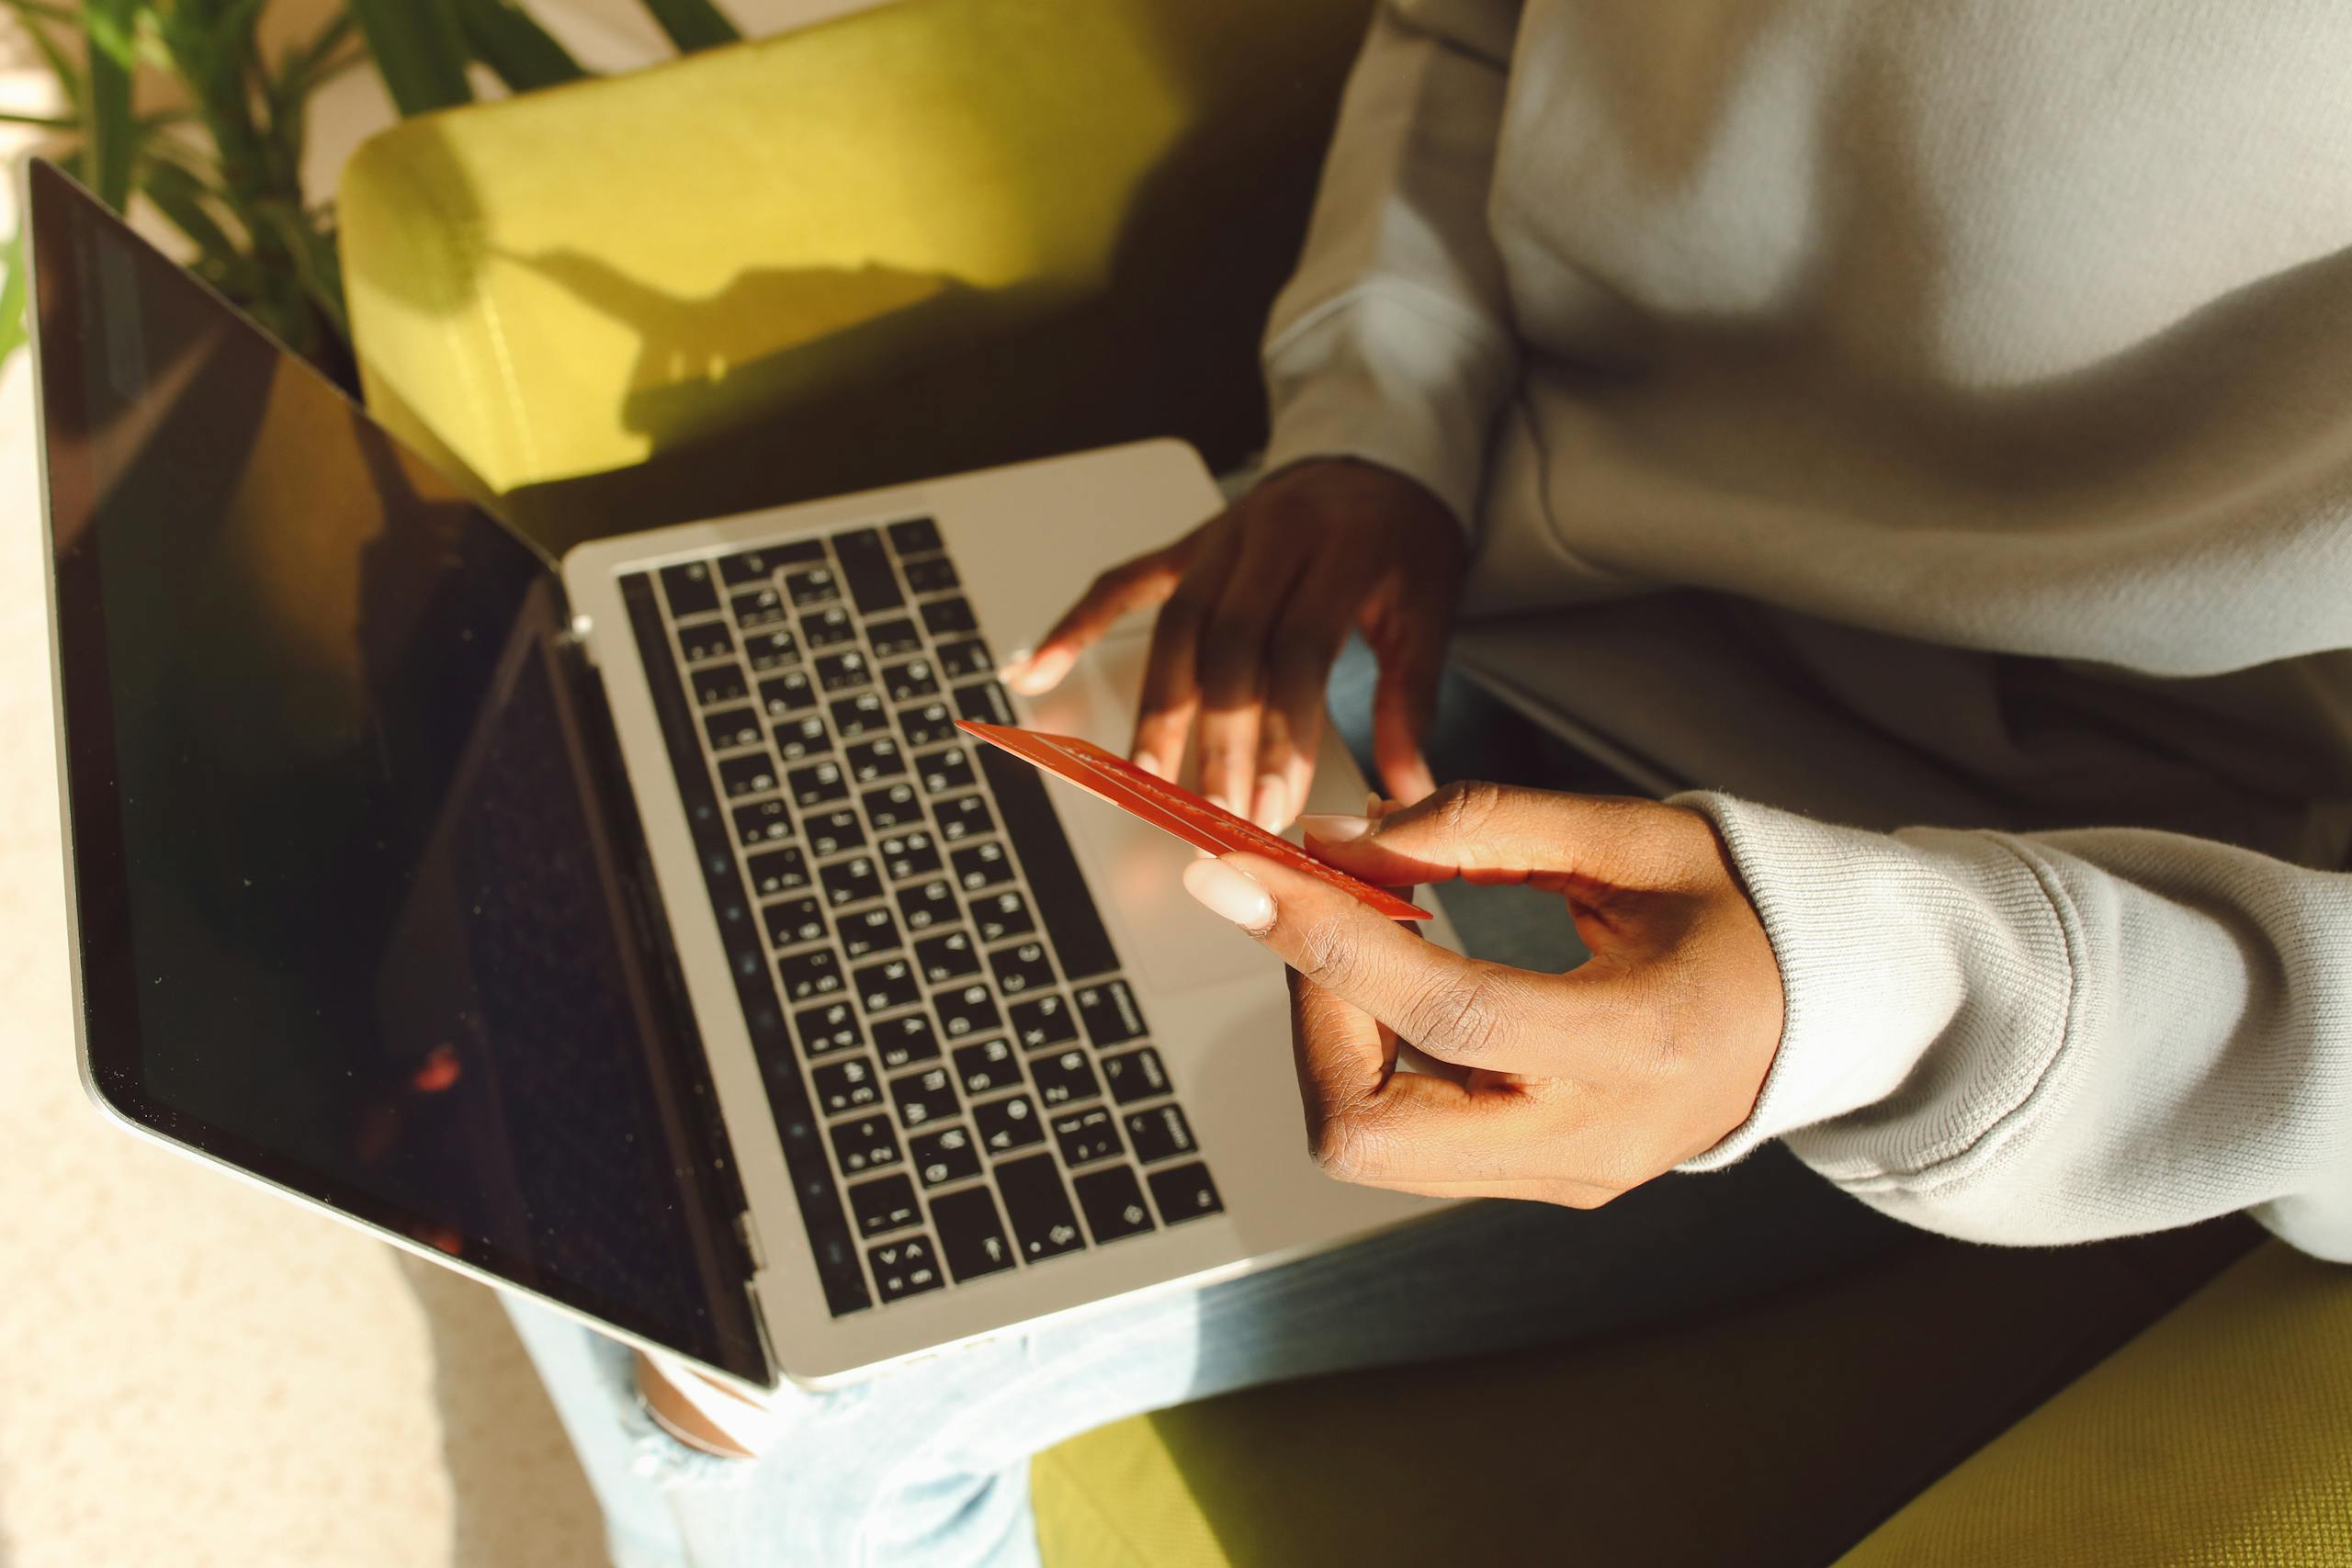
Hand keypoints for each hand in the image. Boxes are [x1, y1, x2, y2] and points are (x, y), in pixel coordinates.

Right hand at [1003, 459, 1463, 826]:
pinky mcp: (1187, 543)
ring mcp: (1220, 537)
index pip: (1298, 651)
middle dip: (1217, 738)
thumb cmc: (1403, 540)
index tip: (1273, 804)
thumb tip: (1410, 790)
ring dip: (1156, 709)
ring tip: (1145, 781)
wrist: (1378, 458)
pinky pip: (1123, 583)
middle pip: (1229, 646)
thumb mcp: (1430, 609)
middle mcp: (1271, 535)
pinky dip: (1077, 625)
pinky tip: (1037, 668)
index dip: (1281, 734)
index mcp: (1340, 548)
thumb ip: (1410, 700)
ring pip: (1175, 627)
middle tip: (1215, 812)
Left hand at [1177, 782, 1783, 1205]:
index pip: (1441, 1011)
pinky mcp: (1541, 1183)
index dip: (1322, 940)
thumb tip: (1335, 838)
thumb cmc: (1736, 908)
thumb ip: (1482, 828)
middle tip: (1316, 908)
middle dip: (1308, 1013)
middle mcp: (1594, 1140)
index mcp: (1639, 1044)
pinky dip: (1370, 1054)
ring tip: (1359, 935)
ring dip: (1329, 1032)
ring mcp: (1564, 1177)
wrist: (1825, 1013)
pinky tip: (1396, 981)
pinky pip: (1408, 1137)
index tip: (1235, 873)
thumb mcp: (1631, 837)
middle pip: (1369, 1130)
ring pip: (1370, 1143)